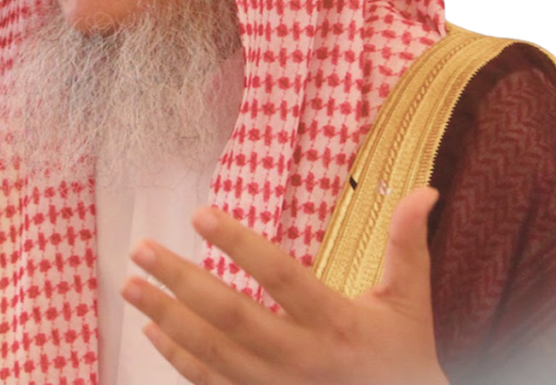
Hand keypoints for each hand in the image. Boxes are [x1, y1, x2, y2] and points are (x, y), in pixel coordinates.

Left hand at [121, 187, 448, 383]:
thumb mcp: (410, 302)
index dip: (240, 246)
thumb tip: (425, 191)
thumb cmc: (404, 358)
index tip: (201, 215)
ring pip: (212, 353)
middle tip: (141, 250)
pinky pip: (213, 384)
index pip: (280, 276)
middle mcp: (301, 358)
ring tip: (130, 285)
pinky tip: (151, 330)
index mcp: (336, 323)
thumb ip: (407, 245)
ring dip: (167, 316)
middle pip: (232, 318)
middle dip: (182, 282)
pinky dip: (178, 358)